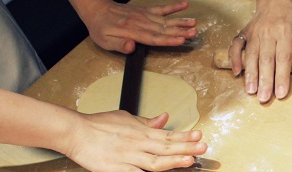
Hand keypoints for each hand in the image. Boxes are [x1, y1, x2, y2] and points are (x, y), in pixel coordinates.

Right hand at [64, 111, 207, 171]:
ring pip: (154, 160)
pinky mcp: (116, 167)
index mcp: (142, 132)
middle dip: (186, 148)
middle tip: (203, 148)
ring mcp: (128, 156)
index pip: (168, 135)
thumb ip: (147, 122)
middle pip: (166, 147)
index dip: (185, 137)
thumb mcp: (126, 118)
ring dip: (172, 161)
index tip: (200, 137)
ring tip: (188, 161)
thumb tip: (164, 118)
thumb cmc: (99, 125)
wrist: (76, 132)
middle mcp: (139, 143)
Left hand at [72, 0, 196, 53]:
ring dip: (181, 21)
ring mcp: (144, 15)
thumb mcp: (104, 41)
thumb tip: (132, 47)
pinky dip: (173, 7)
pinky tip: (184, 5)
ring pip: (166, 19)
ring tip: (194, 23)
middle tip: (194, 33)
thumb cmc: (101, 27)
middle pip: (164, 28)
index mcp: (132, 31)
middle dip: (180, 31)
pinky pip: (162, 8)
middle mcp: (141, 22)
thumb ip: (119, 45)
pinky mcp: (145, 10)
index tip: (181, 40)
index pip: (154, 37)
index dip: (168, 39)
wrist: (97, 9)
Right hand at [228, 0, 291, 102]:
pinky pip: (236, 46)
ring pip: (251, 56)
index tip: (280, 93)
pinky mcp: (244, 33)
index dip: (282, 77)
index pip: (283, 58)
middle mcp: (267, 33)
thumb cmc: (291, 16)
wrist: (275, 0)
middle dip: (265, 81)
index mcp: (283, 32)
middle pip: (266, 60)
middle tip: (264, 98)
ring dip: (250, 74)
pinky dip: (234, 59)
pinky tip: (236, 72)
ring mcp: (254, 34)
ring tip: (251, 91)